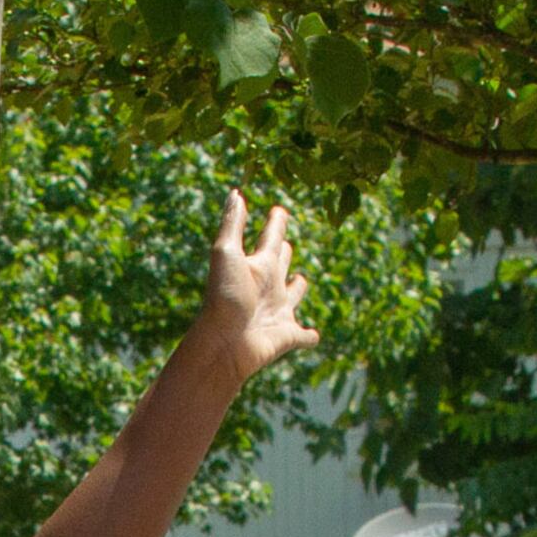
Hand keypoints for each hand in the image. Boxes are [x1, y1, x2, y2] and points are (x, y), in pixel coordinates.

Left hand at [187, 190, 316, 385]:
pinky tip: (312, 337)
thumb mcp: (226, 253)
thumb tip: (236, 192)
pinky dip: (309, 337)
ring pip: (294, 297)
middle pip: (281, 264)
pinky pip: (304, 337)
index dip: (275, 222)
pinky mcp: (287, 336)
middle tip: (285, 245)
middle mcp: (269, 287)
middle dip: (284, 253)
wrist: (223, 344)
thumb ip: (232, 224)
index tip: (278, 210)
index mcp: (259, 265)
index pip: (270, 237)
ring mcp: (278, 312)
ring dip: (298, 289)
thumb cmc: (223, 297)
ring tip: (300, 282)